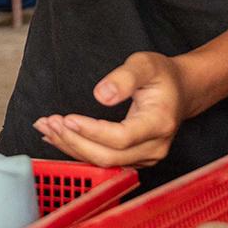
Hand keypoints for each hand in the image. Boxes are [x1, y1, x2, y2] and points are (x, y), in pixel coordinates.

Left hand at [33, 51, 190, 167]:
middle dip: (74, 141)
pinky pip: (104, 161)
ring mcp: (145, 157)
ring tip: (45, 127)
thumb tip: (101, 95)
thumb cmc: (162, 76)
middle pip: (109, 157)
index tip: (66, 117)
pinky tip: (58, 138)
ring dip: (71, 146)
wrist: (181, 91)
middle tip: (48, 122)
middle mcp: (154, 147)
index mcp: (159, 123)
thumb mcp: (145, 64)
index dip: (91, 131)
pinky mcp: (135, 159)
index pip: (121, 137)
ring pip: (104, 163)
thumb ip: (124, 78)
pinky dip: (79, 150)